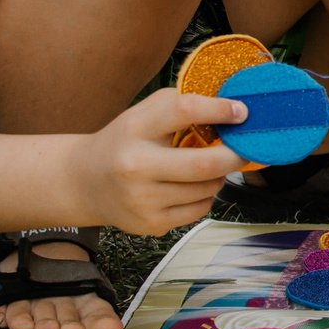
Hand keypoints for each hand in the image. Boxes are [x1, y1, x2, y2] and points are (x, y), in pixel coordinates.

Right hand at [70, 91, 242, 233]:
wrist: (85, 182)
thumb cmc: (123, 143)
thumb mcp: (141, 115)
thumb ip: (178, 105)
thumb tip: (227, 106)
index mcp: (135, 129)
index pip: (184, 110)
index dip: (219, 109)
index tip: (240, 111)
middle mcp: (136, 165)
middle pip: (205, 163)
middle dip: (234, 155)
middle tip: (243, 148)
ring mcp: (143, 199)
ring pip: (207, 188)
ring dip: (218, 176)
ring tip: (208, 167)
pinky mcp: (151, 223)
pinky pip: (199, 209)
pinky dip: (205, 196)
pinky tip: (190, 186)